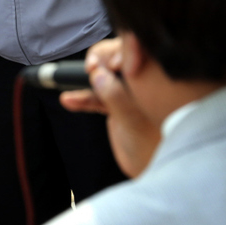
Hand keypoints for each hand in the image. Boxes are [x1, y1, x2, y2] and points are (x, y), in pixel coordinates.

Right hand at [60, 38, 159, 176]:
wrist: (152, 174)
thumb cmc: (154, 149)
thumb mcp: (133, 122)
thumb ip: (116, 96)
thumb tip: (97, 74)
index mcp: (157, 79)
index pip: (139, 52)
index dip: (123, 51)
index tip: (113, 64)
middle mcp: (145, 81)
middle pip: (117, 59)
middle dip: (100, 62)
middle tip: (91, 70)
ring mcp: (130, 93)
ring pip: (103, 77)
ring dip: (85, 82)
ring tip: (71, 89)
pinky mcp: (118, 105)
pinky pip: (97, 97)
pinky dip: (83, 99)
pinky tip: (68, 100)